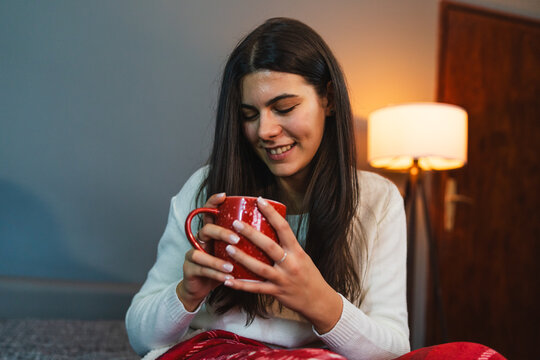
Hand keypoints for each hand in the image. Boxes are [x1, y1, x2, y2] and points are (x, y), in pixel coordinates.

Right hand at [176, 193, 240, 310]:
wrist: (201, 287)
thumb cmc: (222, 267)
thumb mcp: (233, 253)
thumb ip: (245, 243)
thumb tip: (272, 231)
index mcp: (212, 233)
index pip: (210, 212)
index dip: (213, 202)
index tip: (224, 195)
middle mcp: (200, 240)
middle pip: (206, 229)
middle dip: (221, 233)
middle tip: (236, 239)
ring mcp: (192, 254)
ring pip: (200, 253)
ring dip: (217, 260)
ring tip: (231, 266)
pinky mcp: (190, 269)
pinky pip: (202, 270)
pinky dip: (215, 273)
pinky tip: (227, 277)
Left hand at [222, 197, 342, 332]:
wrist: (319, 301)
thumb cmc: (309, 275)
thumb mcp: (302, 256)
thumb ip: (287, 246)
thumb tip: (270, 227)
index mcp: (297, 251)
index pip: (284, 228)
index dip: (272, 213)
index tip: (260, 201)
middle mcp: (290, 264)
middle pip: (269, 246)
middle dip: (251, 234)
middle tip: (235, 223)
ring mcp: (283, 279)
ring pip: (260, 268)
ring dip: (242, 258)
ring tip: (228, 248)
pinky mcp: (276, 292)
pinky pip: (256, 288)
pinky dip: (241, 285)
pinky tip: (227, 280)